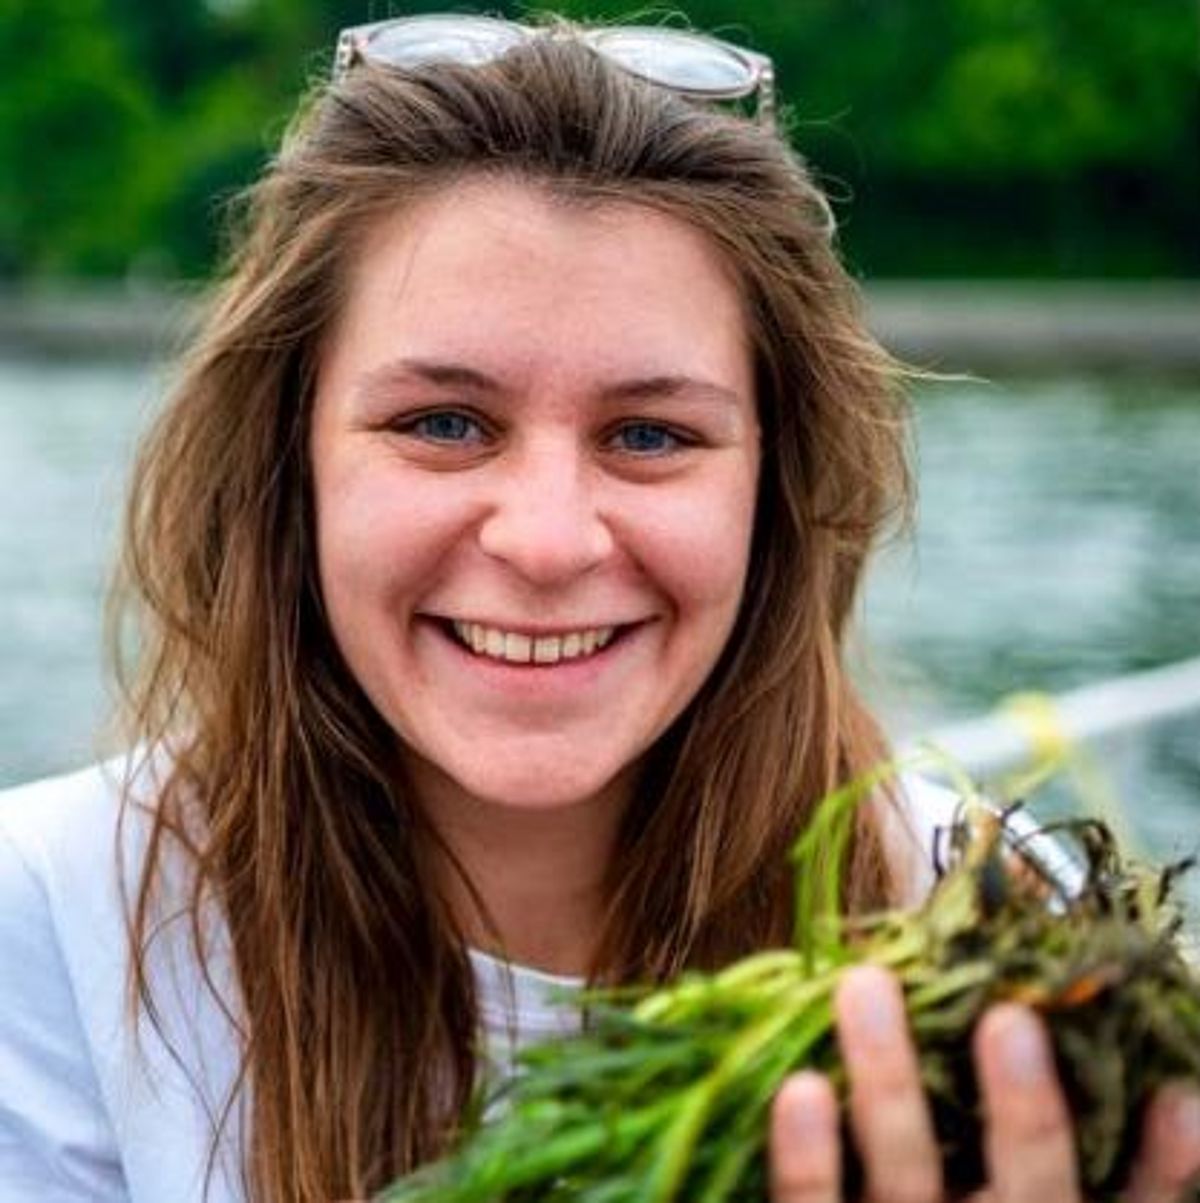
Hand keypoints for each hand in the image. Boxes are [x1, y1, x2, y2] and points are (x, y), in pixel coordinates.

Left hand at [768, 965, 1199, 1202]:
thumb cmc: (969, 1198)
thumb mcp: (1051, 1199)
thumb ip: (1120, 1173)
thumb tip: (1175, 1094)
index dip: (1159, 1163)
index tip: (1174, 1096)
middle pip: (1026, 1187)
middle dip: (1027, 1110)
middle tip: (1011, 1018)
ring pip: (905, 1175)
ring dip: (890, 1082)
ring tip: (868, 985)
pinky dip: (808, 1156)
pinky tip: (801, 1087)